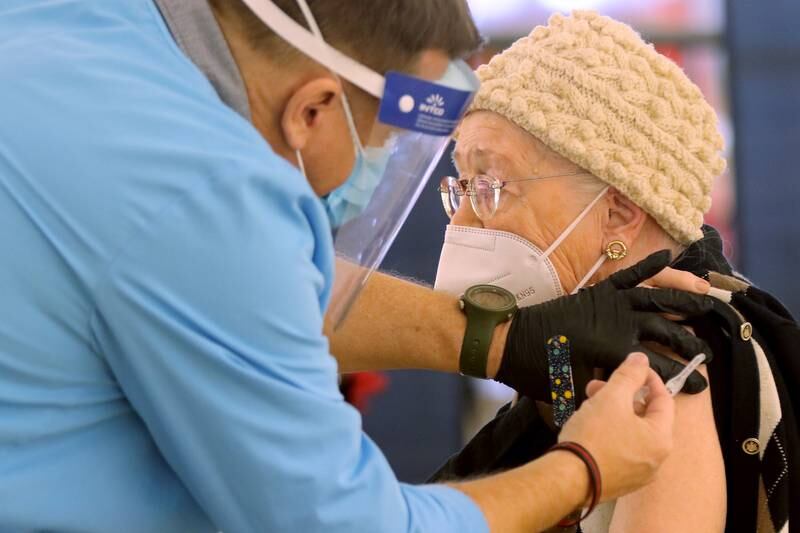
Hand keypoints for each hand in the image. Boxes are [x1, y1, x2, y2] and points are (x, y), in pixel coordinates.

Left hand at [495, 250, 713, 400]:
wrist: (507, 341)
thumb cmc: (537, 371)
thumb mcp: (571, 393)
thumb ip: (600, 398)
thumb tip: (624, 407)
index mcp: (614, 351)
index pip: (658, 367)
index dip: (681, 379)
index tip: (699, 387)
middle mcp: (617, 323)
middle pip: (665, 331)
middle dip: (689, 342)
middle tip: (708, 353)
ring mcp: (609, 303)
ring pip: (656, 297)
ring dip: (684, 298)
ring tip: (709, 298)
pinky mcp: (598, 290)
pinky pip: (629, 274)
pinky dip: (650, 265)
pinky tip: (670, 255)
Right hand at [558, 353, 674, 501]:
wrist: (568, 478)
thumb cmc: (593, 438)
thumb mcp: (611, 397)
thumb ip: (629, 375)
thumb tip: (641, 360)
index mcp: (661, 439)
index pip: (664, 400)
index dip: (648, 379)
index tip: (633, 368)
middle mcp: (655, 460)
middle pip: (645, 417)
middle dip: (621, 396)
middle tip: (599, 387)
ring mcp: (637, 474)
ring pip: (630, 433)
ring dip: (613, 414)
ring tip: (588, 406)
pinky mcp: (619, 481)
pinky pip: (620, 450)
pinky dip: (609, 434)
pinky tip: (589, 428)